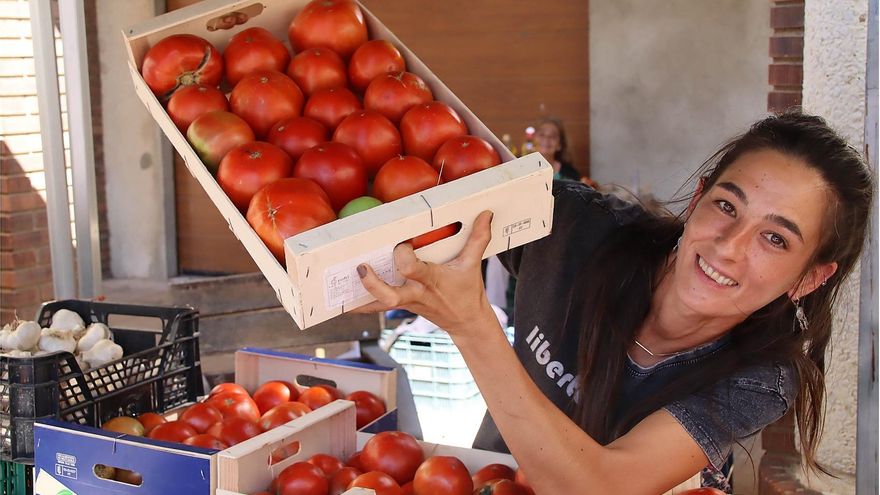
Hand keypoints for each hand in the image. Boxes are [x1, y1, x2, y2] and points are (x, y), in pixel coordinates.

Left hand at [355, 211, 494, 334]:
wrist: (466, 322)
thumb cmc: (467, 291)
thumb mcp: (473, 264)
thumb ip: (478, 238)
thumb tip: (486, 214)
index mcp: (432, 281)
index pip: (412, 270)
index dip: (403, 258)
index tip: (402, 244)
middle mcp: (415, 293)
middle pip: (390, 296)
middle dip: (374, 285)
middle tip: (362, 268)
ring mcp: (406, 302)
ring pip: (377, 304)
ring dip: (358, 297)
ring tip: (336, 287)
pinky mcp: (399, 305)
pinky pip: (375, 306)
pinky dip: (359, 304)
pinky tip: (341, 300)